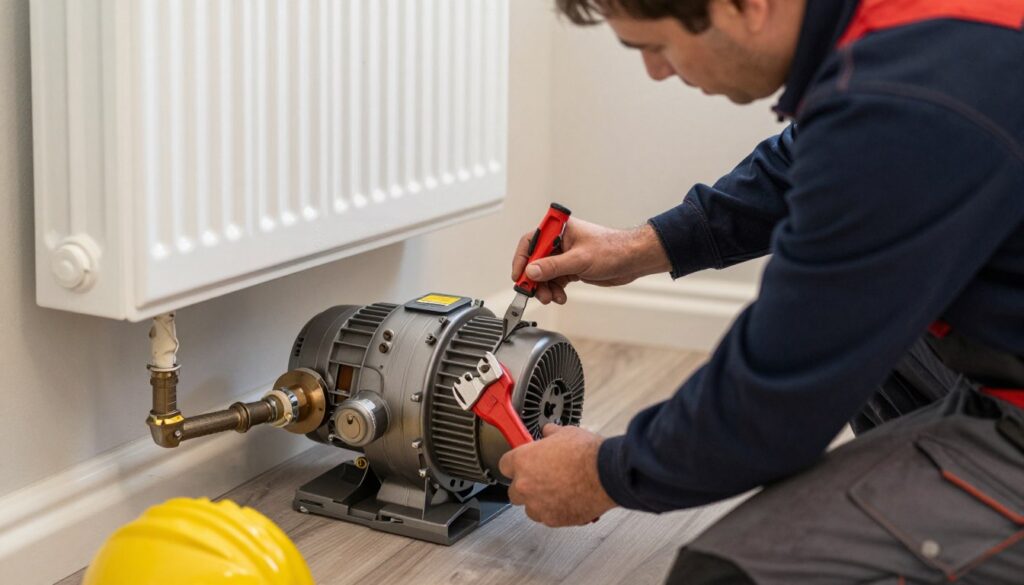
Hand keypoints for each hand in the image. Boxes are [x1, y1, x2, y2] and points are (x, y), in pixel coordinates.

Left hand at [498, 424, 617, 526]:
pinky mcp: (553, 520)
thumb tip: (549, 432)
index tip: (523, 464)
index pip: (504, 465)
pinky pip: (548, 517)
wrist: (606, 474)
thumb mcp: (565, 433)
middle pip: (514, 491)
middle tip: (541, 478)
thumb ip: (550, 434)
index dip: (515, 464)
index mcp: (523, 461)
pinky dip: (555, 511)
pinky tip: (567, 500)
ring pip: (530, 508)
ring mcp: (538, 505)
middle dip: (525, 486)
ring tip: (556, 492)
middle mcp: (525, 485)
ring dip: (539, 501)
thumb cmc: (587, 454)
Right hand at [511, 219, 670, 304]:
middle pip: (535, 260)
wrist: (632, 260)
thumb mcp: (580, 259)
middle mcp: (560, 240)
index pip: (531, 241)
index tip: (519, 276)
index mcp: (559, 229)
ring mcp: (565, 254)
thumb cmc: (613, 250)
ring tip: (551, 298)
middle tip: (535, 293)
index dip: (522, 259)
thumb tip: (531, 271)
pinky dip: (555, 289)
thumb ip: (553, 266)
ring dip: (545, 288)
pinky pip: (555, 279)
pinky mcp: (571, 267)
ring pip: (544, 273)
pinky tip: (560, 297)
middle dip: (535, 279)